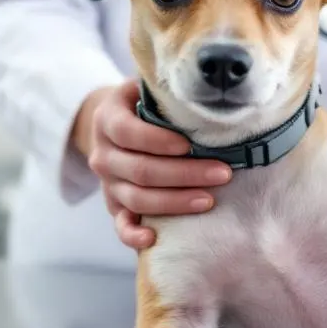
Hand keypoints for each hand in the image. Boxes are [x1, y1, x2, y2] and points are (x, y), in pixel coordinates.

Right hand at [74, 79, 231, 248]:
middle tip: (223, 173)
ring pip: (137, 199)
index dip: (157, 141)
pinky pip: (120, 225)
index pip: (128, 133)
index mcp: (108, 119)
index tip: (189, 145)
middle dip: (185, 174)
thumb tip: (211, 90)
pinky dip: (133, 235)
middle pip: (141, 170)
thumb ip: (167, 91)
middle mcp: (103, 154)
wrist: (115, 126)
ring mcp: (108, 183)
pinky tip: (153, 239)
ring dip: (175, 202)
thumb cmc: (145, 105)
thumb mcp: (147, 89)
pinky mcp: (115, 206)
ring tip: (209, 200)